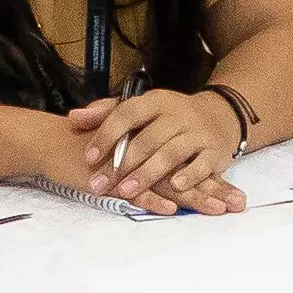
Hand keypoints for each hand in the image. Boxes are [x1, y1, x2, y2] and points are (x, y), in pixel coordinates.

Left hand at [67, 86, 249, 213]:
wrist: (220, 116)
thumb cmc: (170, 117)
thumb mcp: (142, 109)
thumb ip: (107, 113)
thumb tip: (72, 118)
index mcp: (155, 101)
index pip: (127, 114)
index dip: (106, 135)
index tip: (89, 157)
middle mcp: (177, 115)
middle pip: (147, 139)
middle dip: (122, 164)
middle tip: (101, 184)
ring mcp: (197, 132)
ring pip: (171, 152)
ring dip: (148, 173)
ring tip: (127, 191)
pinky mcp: (214, 151)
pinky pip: (202, 164)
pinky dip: (190, 175)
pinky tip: (175, 187)